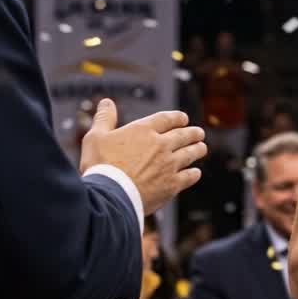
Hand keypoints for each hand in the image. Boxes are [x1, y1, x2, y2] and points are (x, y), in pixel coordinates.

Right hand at [79, 99, 206, 212]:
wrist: (109, 196)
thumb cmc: (99, 166)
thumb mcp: (96, 138)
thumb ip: (104, 119)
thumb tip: (106, 102)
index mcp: (144, 130)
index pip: (167, 118)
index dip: (178, 117)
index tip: (183, 119)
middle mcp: (161, 145)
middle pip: (184, 135)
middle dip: (193, 133)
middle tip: (199, 133)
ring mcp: (169, 165)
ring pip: (191, 153)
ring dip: (198, 149)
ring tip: (201, 147)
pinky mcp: (172, 185)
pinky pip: (189, 176)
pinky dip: (194, 173)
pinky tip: (195, 172)